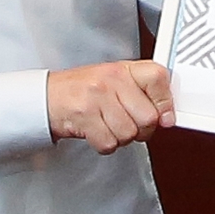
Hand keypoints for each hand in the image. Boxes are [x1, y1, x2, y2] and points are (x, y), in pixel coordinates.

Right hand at [47, 61, 173, 153]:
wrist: (47, 96)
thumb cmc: (83, 90)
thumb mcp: (114, 81)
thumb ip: (141, 92)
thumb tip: (167, 116)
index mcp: (123, 69)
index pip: (158, 78)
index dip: (166, 101)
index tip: (165, 115)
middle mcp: (111, 80)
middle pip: (148, 117)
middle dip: (141, 129)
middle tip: (129, 124)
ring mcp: (97, 98)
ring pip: (129, 133)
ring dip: (120, 138)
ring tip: (108, 126)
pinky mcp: (84, 117)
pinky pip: (109, 143)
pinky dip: (104, 144)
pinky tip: (97, 131)